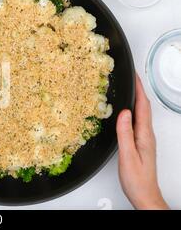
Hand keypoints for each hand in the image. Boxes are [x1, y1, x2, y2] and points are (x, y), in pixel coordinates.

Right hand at [116, 75, 167, 209]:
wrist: (144, 194)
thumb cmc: (137, 179)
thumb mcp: (128, 155)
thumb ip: (125, 134)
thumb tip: (124, 113)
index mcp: (144, 135)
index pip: (143, 107)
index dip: (139, 90)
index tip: (134, 76)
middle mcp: (146, 135)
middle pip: (144, 108)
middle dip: (138, 91)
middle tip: (130, 78)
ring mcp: (144, 139)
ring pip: (140, 114)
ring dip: (135, 100)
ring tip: (127, 90)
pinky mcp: (140, 143)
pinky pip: (136, 122)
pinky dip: (132, 112)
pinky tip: (125, 112)